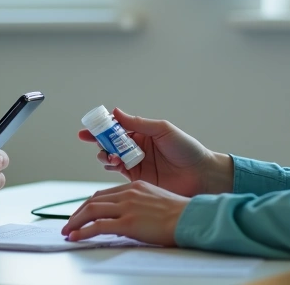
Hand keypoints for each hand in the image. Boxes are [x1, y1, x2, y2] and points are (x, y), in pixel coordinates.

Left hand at [60, 181, 188, 245]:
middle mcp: (128, 194)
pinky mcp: (128, 222)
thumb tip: (128, 220)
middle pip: (93, 200)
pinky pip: (98, 226)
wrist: (191, 219)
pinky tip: (76, 237)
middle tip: (69, 224)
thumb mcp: (156, 202)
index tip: (82, 213)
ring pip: (91, 210)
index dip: (89, 204)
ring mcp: (127, 207)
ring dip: (75, 222)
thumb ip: (139, 206)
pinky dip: (83, 231)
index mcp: (135, 187)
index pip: (103, 194)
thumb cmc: (180, 214)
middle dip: (78, 213)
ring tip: (68, 232)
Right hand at [77, 108, 230, 196]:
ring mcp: (136, 163)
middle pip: (110, 142)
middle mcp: (136, 147)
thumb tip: (116, 112)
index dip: (102, 127)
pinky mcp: (137, 179)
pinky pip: (118, 171)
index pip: (117, 127)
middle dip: (98, 140)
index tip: (89, 126)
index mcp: (143, 133)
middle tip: (92, 139)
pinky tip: (114, 163)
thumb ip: (139, 123)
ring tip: (108, 154)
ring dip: (104, 154)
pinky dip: (112, 166)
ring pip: (111, 157)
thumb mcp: (163, 130)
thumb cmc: (187, 149)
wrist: (200, 175)